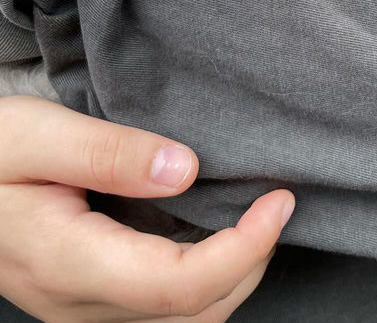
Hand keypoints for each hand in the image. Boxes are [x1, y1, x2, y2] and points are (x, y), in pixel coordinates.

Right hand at [0, 96, 294, 322]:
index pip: (177, 287)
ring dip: (232, 277)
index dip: (243, 250)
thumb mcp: (36, 133)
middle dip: (250, 264)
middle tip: (276, 203)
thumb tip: (187, 169)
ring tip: (256, 219)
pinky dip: (205, 281)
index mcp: (66, 260)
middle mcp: (77, 302)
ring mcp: (82, 309)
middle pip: (192, 315)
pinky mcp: (88, 300)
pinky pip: (161, 311)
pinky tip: (214, 235)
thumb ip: (110, 152)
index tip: (278, 201)